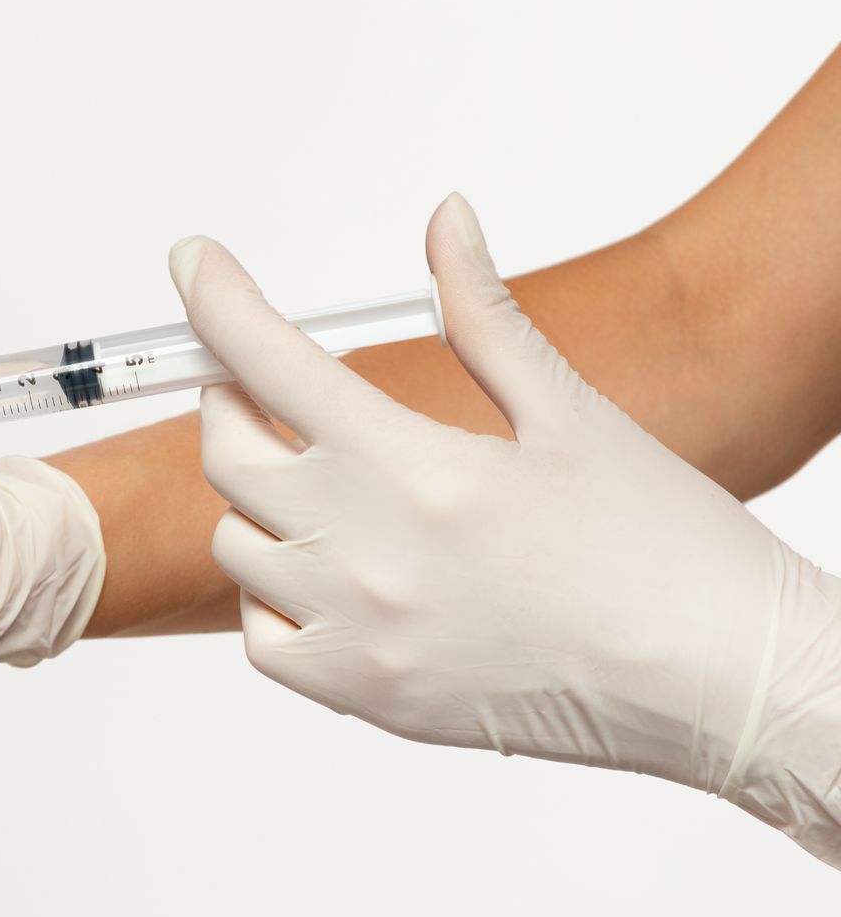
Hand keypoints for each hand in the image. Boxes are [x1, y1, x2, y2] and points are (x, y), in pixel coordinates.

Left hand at [170, 193, 840, 865]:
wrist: (722, 684)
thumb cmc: (664, 546)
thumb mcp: (573, 413)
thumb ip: (484, 316)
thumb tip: (444, 220)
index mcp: (414, 466)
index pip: (268, 360)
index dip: (216, 297)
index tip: (194, 259)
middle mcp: (366, 552)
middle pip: (226, 452)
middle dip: (233, 402)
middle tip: (267, 389)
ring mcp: (357, 633)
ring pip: (238, 544)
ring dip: (263, 502)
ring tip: (329, 490)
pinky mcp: (365, 696)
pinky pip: (261, 638)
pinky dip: (276, 599)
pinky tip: (336, 576)